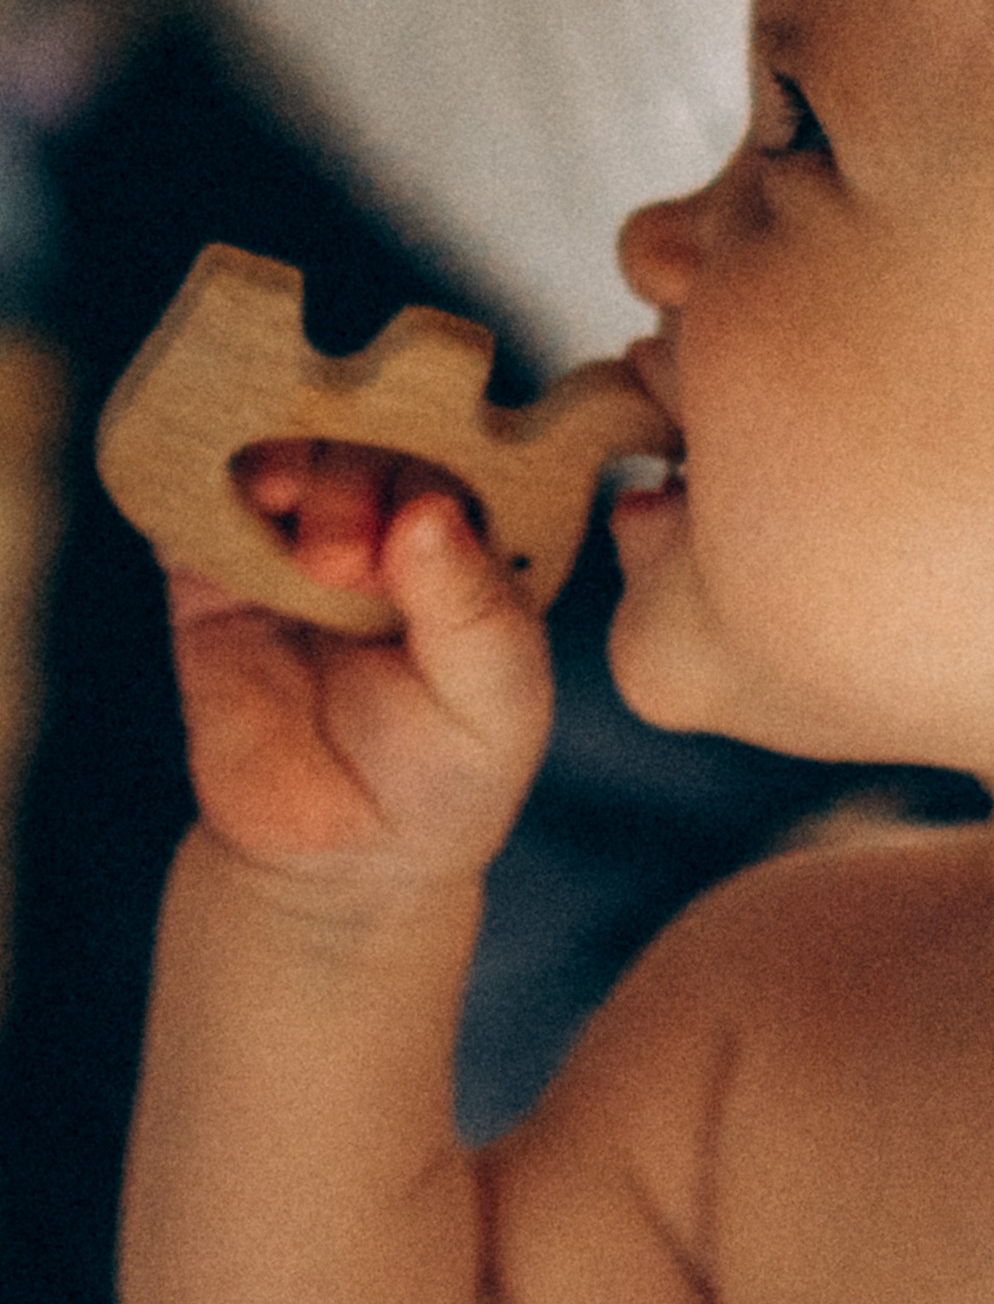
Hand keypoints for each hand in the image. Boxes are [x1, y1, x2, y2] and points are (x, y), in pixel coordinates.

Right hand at [168, 448, 552, 884]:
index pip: (458, 456)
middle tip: (341, 559)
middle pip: (363, 445)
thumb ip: (469, 607)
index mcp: (469, 536)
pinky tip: (200, 496)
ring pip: (280, 460)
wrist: (344, 857)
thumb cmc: (448, 768)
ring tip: (275, 502)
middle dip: (349, 481)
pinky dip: (189, 490)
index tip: (410, 524)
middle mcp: (381, 522)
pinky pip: (191, 516)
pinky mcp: (213, 581)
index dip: (429, 474)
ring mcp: (292, 545)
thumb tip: (429, 510)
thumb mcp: (493, 698)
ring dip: (276, 465)